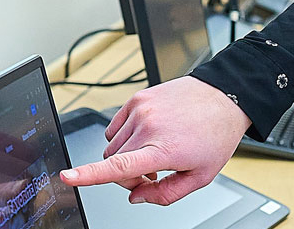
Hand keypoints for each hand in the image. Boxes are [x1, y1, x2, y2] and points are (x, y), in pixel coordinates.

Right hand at [58, 76, 250, 205]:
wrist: (225, 96)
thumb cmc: (216, 135)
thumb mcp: (200, 176)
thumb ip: (165, 194)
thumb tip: (136, 196)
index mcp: (164, 149)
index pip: (119, 166)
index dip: (89, 175)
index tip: (68, 177)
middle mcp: (148, 126)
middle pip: (113, 162)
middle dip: (126, 175)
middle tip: (152, 175)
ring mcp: (141, 110)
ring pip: (112, 145)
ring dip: (126, 155)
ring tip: (153, 152)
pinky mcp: (138, 98)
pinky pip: (115, 127)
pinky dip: (125, 137)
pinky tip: (148, 136)